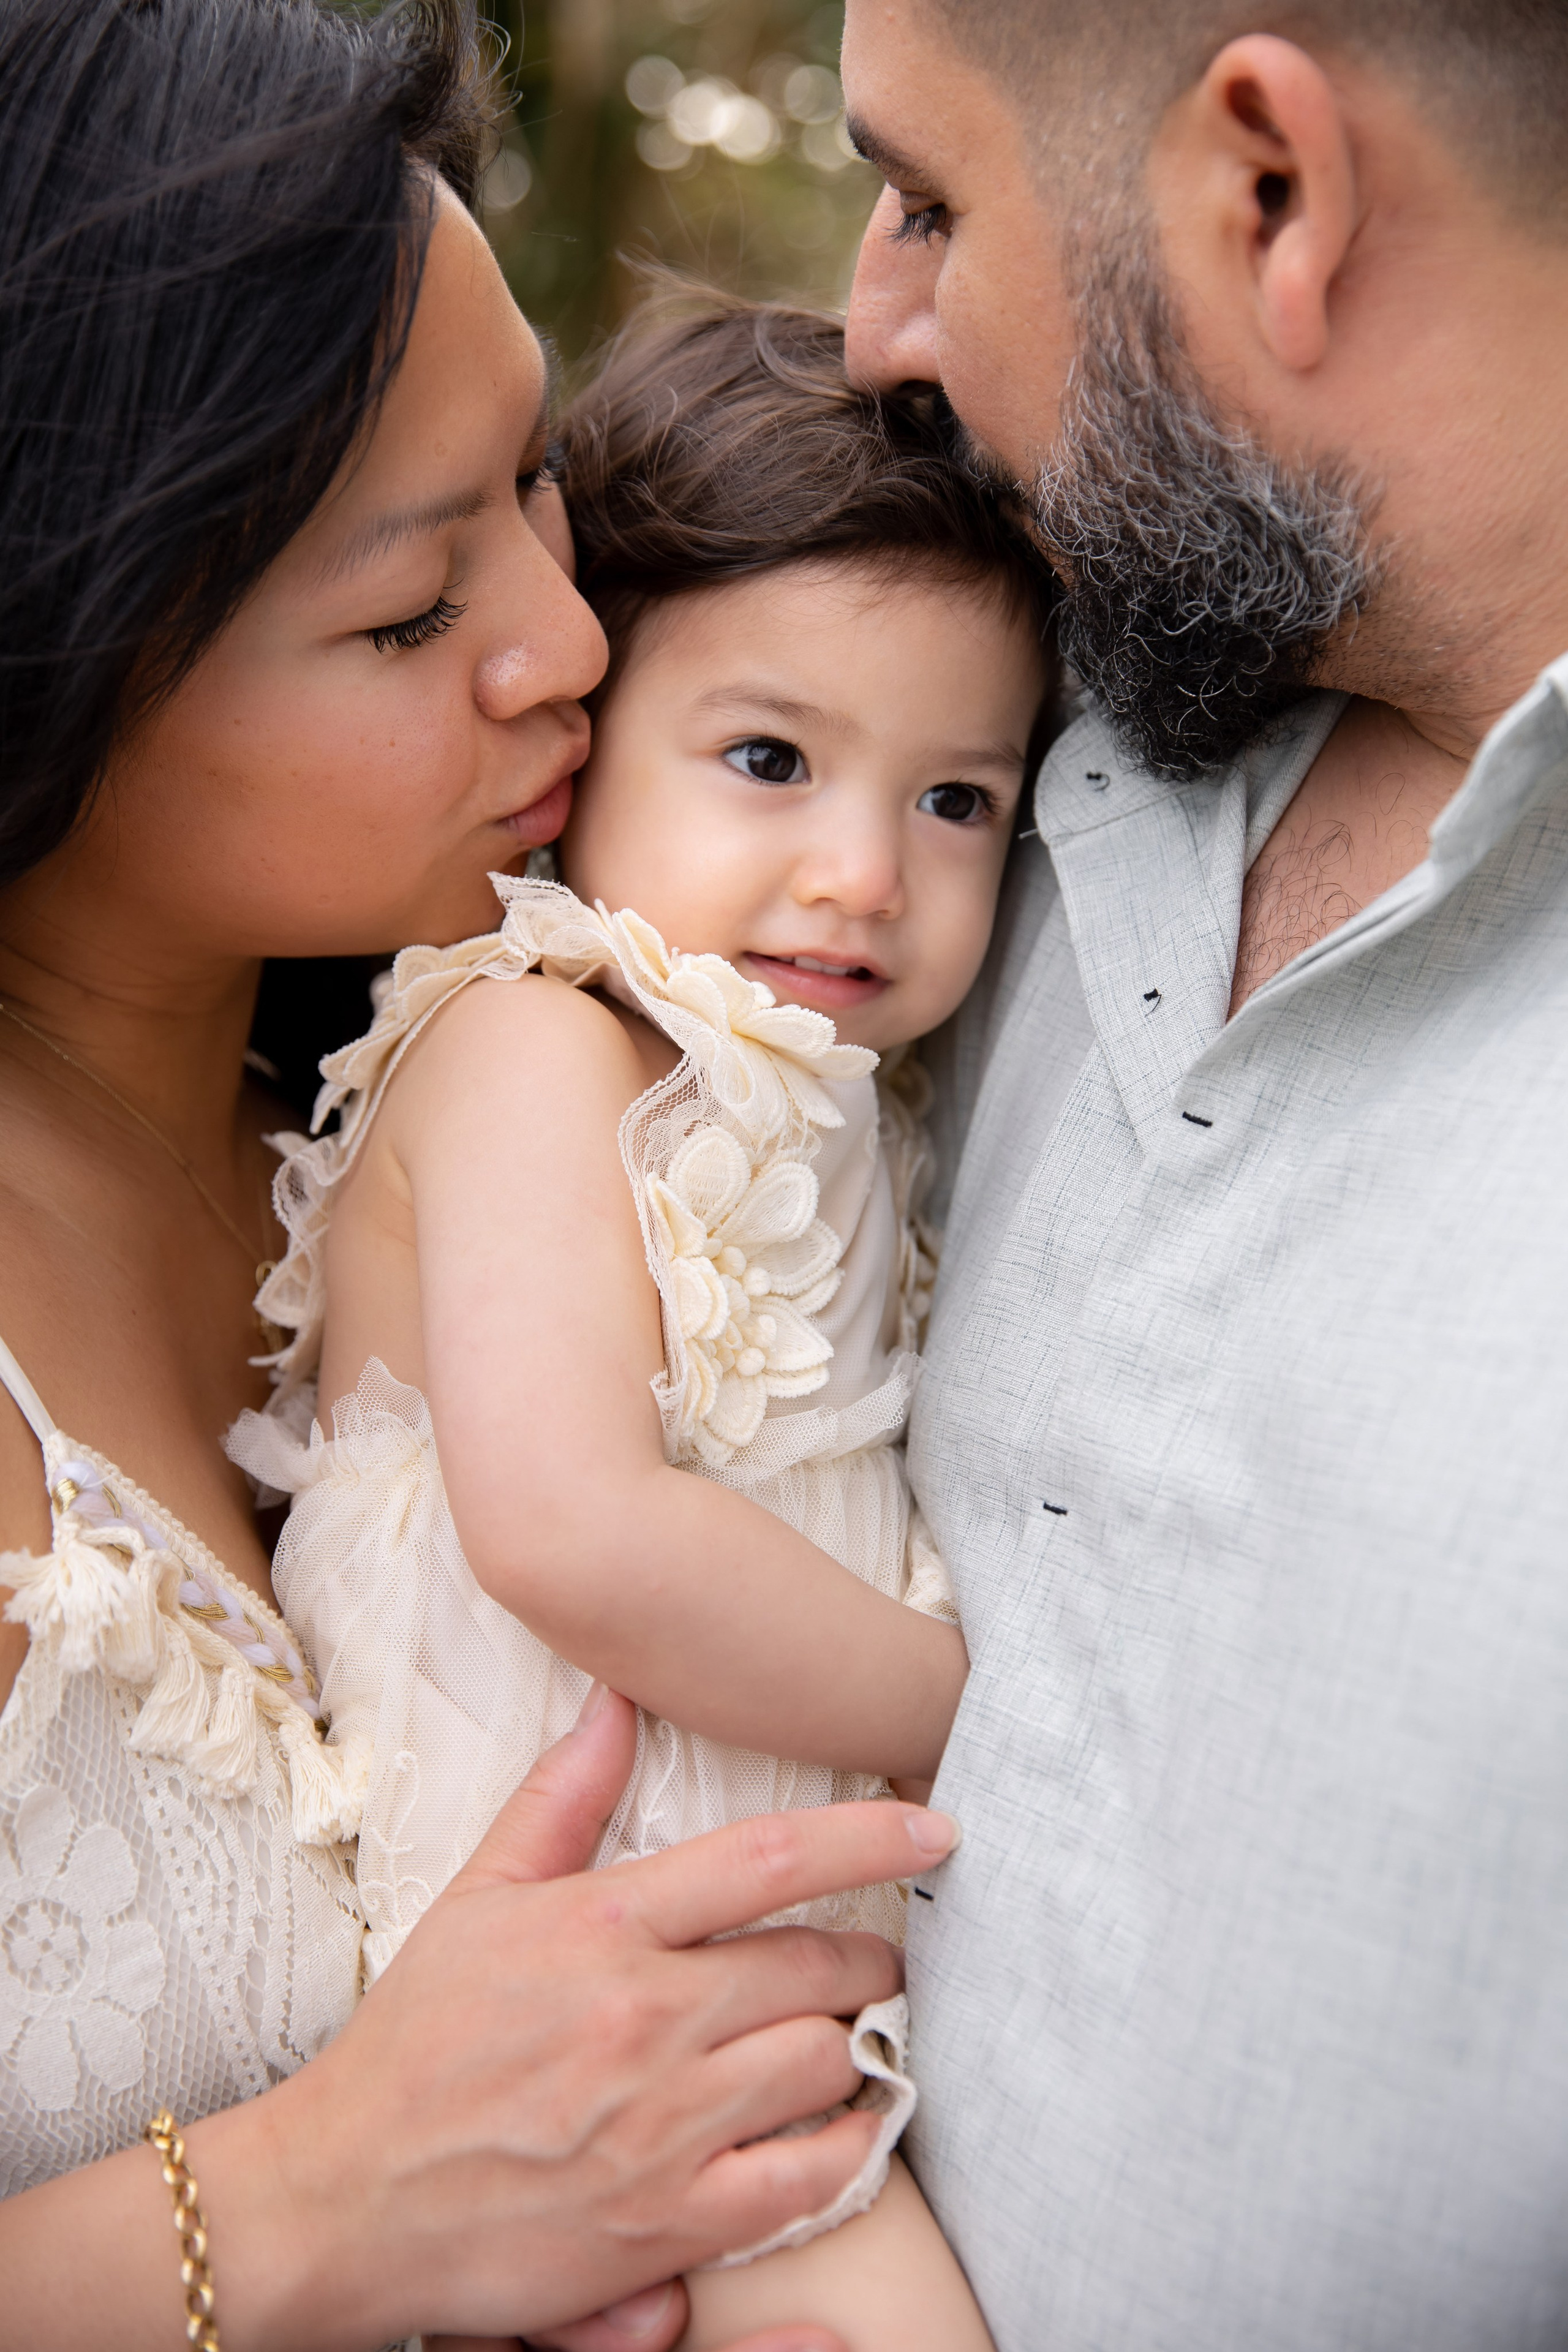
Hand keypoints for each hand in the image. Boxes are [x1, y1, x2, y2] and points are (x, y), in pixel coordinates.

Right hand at [196, 1687, 955, 2350]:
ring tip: (839, 2039)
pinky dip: (844, 2147)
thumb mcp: (478, 1899)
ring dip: (849, 2047)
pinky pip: (809, 2179)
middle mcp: (648, 2018)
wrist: (346, 2196)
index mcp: (605, 1928)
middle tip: (874, 1962)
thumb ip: (561, 1797)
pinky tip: (837, 2127)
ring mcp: (666, 2124)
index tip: (937, 1824)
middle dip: (868, 1959)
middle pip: (818, 1968)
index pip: (772, 1860)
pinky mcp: (671, 2220)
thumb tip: (616, 1700)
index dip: (872, 1836)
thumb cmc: (415, 2043)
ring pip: (824, 2063)